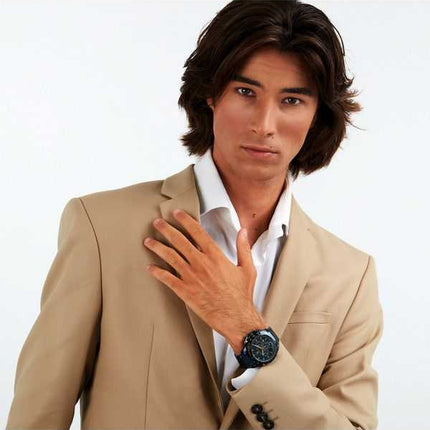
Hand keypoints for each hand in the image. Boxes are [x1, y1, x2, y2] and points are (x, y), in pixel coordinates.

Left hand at [143, 209, 265, 348]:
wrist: (235, 318)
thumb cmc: (242, 295)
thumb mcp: (248, 268)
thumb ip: (243, 248)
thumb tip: (243, 231)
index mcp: (215, 256)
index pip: (197, 232)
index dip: (185, 220)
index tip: (176, 213)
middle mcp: (201, 263)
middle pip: (179, 241)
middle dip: (166, 229)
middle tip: (157, 222)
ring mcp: (191, 277)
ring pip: (170, 257)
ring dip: (158, 247)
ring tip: (148, 241)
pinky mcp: (185, 291)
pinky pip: (167, 279)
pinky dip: (157, 272)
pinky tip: (150, 268)